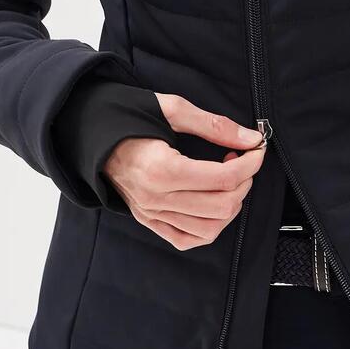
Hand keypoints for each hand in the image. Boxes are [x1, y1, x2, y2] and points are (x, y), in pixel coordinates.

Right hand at [104, 93, 265, 250]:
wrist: (92, 137)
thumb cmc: (130, 119)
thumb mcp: (172, 109)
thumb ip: (214, 125)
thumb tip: (250, 139)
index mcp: (162, 169)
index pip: (224, 178)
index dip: (250, 164)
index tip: (257, 150)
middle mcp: (156, 199)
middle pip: (222, 206)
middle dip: (244, 183)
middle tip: (242, 163)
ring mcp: (152, 215)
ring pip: (211, 228)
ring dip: (231, 206)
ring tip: (227, 183)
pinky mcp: (150, 222)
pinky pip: (189, 239)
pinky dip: (210, 227)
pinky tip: (212, 204)